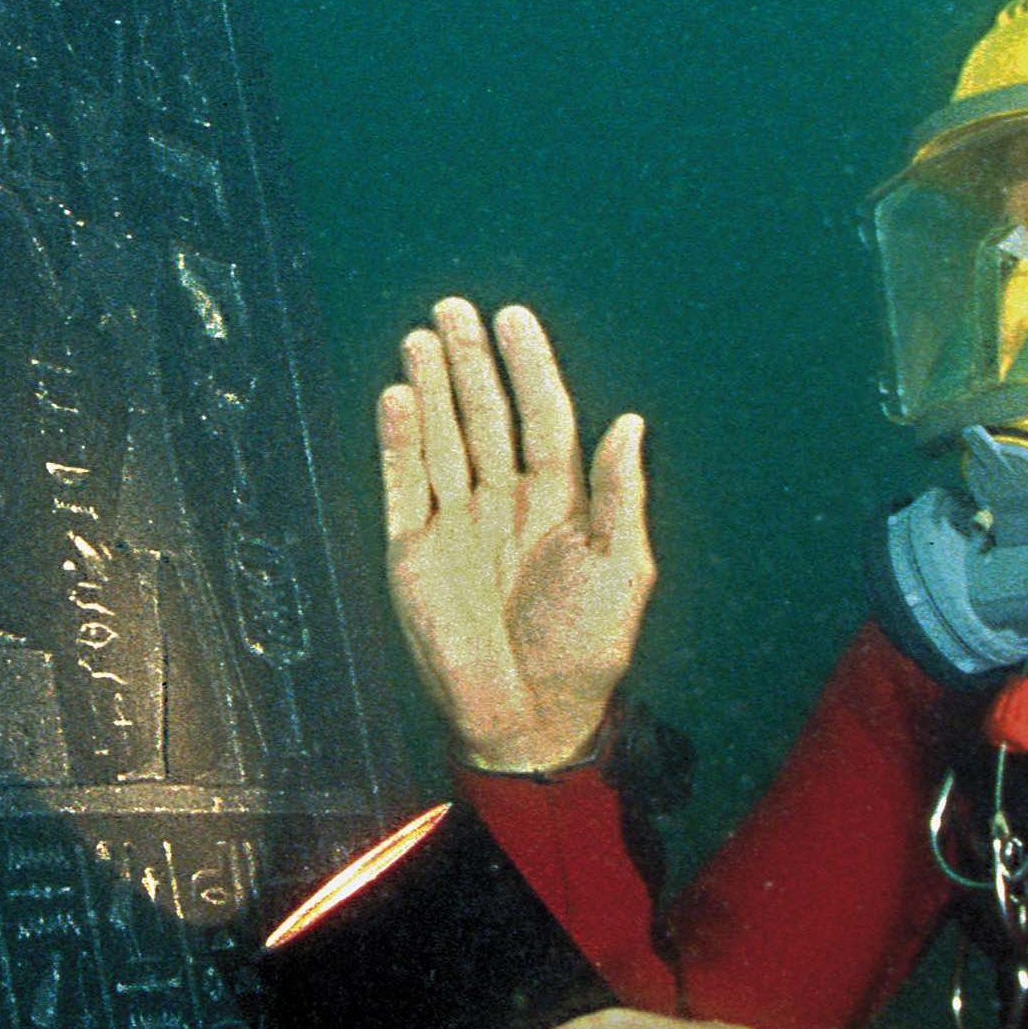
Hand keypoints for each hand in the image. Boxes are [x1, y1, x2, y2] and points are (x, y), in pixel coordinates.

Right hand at [373, 298, 651, 774]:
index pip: (541, 417)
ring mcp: (456, 525)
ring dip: (432, 389)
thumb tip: (630, 419)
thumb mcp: (621, 569)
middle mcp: (505, 503)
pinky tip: (397, 398)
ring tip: (421, 338)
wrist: (529, 719)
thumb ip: (620, 494)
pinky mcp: (413, 552)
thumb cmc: (586, 650)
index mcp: (560, 502)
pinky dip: (397, 442)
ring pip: (441, 440)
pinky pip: (402, 485)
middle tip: (453, 309)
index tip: (513, 318)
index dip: (528, 367)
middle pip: (485, 416)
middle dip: (469, 362)